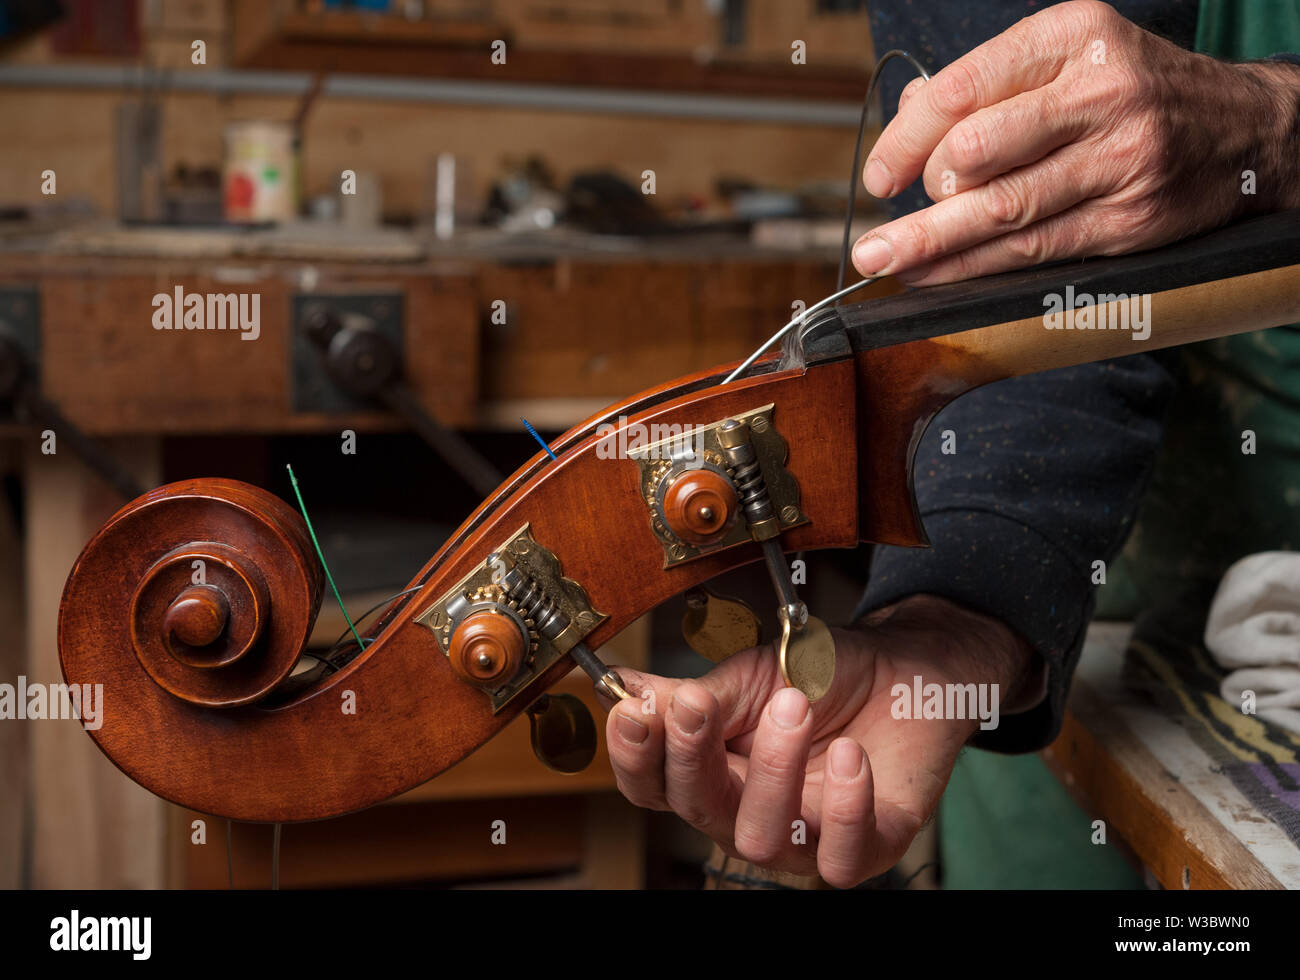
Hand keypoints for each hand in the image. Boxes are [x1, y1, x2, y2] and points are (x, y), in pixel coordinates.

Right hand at [602, 594, 1038, 887]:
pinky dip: (843, 806)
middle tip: (700, 703)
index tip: (633, 712)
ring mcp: (804, 839)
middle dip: (693, 758)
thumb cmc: (825, 677)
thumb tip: (621, 689)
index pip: (652, 787)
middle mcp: (748, 814)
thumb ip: (692, 695)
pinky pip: (838, 856)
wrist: (908, 668)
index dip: (634, 757)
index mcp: (712, 772)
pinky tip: (849, 755)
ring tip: (794, 705)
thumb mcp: (751, 675)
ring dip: (772, 771)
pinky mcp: (865, 850)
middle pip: (697, 812)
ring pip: (760, 840)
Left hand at [852, 0, 1299, 285]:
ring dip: (932, 245)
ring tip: (886, 262)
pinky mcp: (1130, 220)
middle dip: (919, 200)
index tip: (879, 177)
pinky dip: (976, 267)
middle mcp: (1100, 94)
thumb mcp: (1069, 58)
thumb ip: (989, 85)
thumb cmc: (1135, 91)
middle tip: (881, 234)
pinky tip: (937, 276)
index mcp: (1073, 38)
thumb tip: (908, 116)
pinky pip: (1035, 250)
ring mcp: (1120, 160)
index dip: (905, 141)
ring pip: (1002, 211)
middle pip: (975, 154)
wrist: (1247, 130)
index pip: (962, 91)